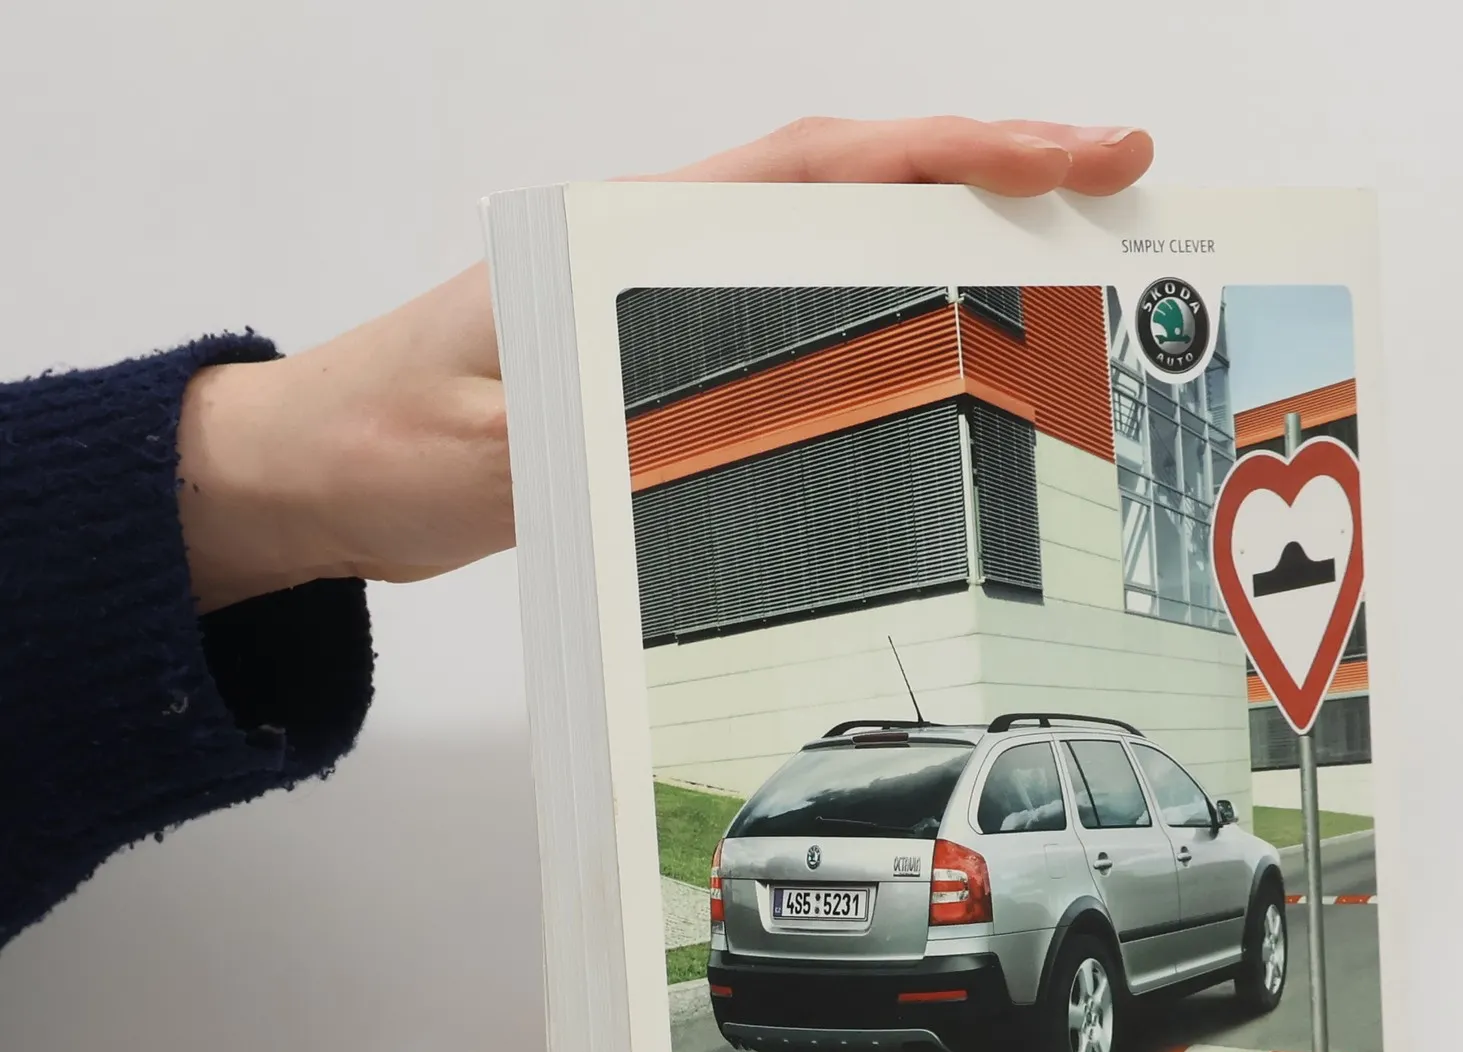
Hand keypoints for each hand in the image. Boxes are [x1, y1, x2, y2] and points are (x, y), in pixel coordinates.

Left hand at [176, 117, 1153, 612]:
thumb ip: (608, 422)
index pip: (829, 166)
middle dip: (1003, 183)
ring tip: (1078, 279)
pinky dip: (892, 325)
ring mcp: (673, 304)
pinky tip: (952, 355)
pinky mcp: (670, 366)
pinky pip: (809, 327)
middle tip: (1131, 213)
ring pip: (846, 251)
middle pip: (863, 187)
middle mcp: (666, 250)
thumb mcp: (498, 442)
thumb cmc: (380, 444)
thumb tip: (740, 421)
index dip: (967, 149)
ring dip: (959, 251)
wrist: (314, 474)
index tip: (1084, 151)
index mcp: (633, 234)